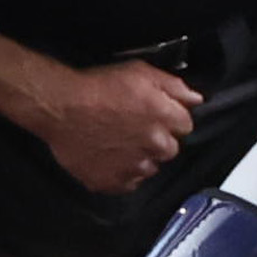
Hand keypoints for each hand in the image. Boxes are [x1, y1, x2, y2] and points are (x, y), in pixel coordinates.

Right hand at [8, 55, 202, 193]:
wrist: (60, 107)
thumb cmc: (98, 86)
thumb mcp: (139, 72)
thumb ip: (173, 86)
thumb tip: (196, 99)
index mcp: (164, 117)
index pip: (185, 125)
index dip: (170, 118)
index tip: (154, 114)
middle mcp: (154, 146)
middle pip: (169, 149)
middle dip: (157, 140)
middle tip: (134, 129)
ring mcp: (134, 167)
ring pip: (149, 168)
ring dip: (141, 159)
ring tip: (119, 144)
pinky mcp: (113, 182)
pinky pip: (128, 184)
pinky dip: (122, 174)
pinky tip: (109, 159)